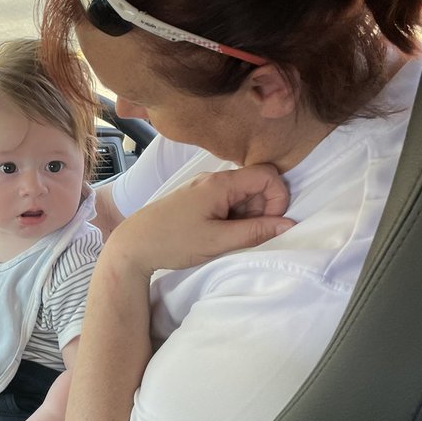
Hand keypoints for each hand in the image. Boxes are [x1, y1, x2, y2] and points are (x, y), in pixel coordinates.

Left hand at [112, 163, 293, 277]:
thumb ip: (255, 232)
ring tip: (227, 237)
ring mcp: (204, 188)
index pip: (267, 175)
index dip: (278, 198)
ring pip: (242, 195)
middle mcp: (213, 179)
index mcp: (219, 183)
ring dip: (246, 216)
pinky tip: (218, 235)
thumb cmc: (172, 241)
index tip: (270, 224)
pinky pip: (227, 202)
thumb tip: (288, 224)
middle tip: (245, 235)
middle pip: (256, 185)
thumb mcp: (217, 241)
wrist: (133, 245)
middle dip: (262, 210)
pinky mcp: (197, 199)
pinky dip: (232, 218)